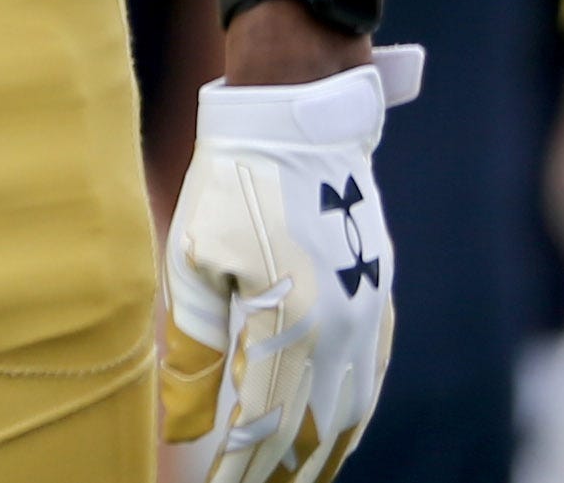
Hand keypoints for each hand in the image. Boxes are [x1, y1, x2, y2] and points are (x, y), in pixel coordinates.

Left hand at [162, 50, 422, 482]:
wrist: (300, 117)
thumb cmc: (232, 185)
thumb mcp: (194, 264)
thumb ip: (192, 353)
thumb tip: (183, 428)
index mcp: (292, 322)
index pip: (261, 426)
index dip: (238, 470)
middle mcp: (342, 327)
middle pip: (313, 432)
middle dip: (281, 474)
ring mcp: (370, 311)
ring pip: (352, 411)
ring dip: (321, 455)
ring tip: (291, 481)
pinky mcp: (381, 293)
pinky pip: (373, 373)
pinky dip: (352, 413)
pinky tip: (332, 432)